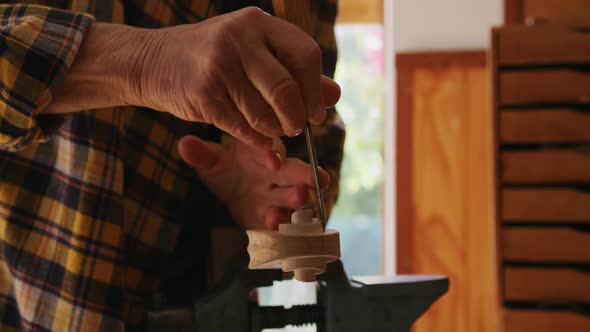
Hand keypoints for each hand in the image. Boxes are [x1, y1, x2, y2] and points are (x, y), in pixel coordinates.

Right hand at [135, 7, 340, 148]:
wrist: (151, 62)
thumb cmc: (211, 60)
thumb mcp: (253, 54)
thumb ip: (294, 70)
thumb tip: (334, 94)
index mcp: (258, 23)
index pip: (306, 55)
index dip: (315, 90)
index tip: (316, 113)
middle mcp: (240, 37)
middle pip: (288, 89)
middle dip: (297, 118)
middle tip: (295, 129)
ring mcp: (220, 64)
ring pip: (265, 114)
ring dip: (274, 132)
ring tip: (273, 133)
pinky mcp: (204, 93)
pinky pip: (242, 128)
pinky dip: (256, 141)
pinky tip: (259, 143)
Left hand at [177, 135, 329, 229]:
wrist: (230, 186)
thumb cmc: (225, 166)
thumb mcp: (211, 160)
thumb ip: (201, 154)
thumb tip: (184, 144)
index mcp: (264, 151)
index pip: (273, 148)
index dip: (274, 154)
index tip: (272, 161)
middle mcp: (278, 173)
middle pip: (295, 172)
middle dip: (306, 177)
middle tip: (316, 183)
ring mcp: (277, 196)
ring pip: (292, 197)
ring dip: (297, 202)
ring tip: (299, 206)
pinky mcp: (272, 217)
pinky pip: (280, 222)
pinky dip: (281, 228)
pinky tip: (279, 232)